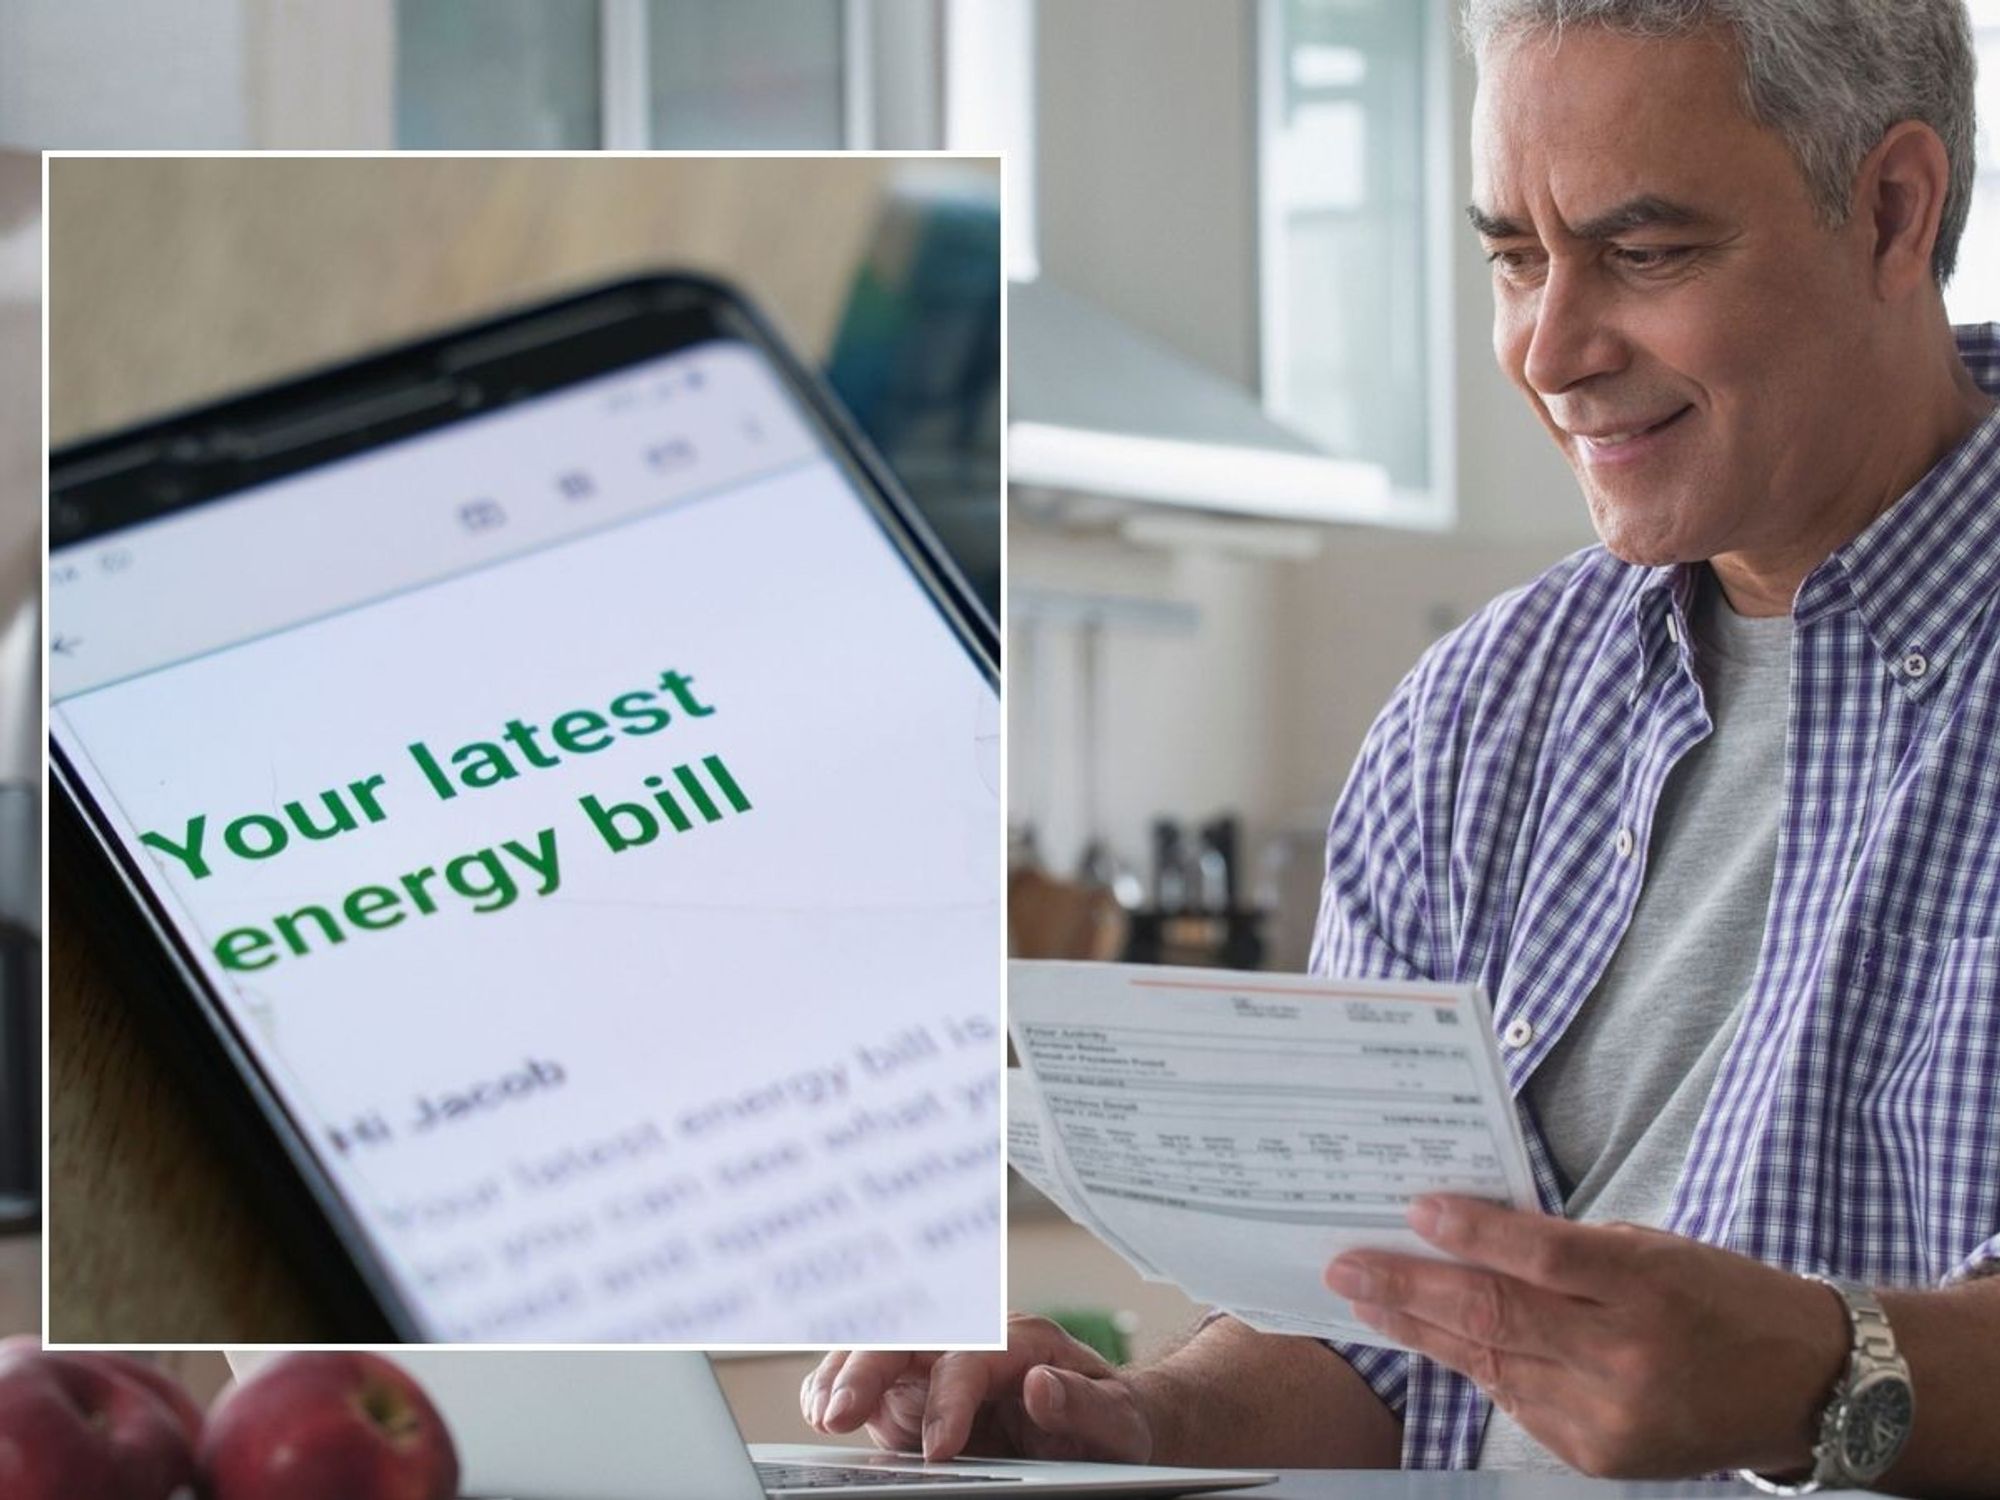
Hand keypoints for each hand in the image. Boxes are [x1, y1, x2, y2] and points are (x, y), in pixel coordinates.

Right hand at [801, 1314, 1154, 1462]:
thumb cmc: (1114, 1421)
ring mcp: (940, 1361)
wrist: (1106, 1422)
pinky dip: (838, 1386)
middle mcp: (975, 1340)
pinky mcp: (918, 1388)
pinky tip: (820, 1409)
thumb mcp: (1120, 1422)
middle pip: (910, 1336)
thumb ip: (1084, 1404)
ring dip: (844, 1375)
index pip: (972, 1358)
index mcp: (1024, 1341)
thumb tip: (1040, 1386)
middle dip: (869, 1370)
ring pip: (879, 1349)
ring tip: (822, 1416)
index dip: (949, 1400)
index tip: (937, 1450)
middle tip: (839, 1418)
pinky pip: (868, 1376)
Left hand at [1324, 1196, 1847, 1478]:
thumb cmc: (1719, 1296)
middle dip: (1408, 1290)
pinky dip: (1478, 1366)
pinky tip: (1437, 1340)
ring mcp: (1609, 1415)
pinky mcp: (1598, 1455)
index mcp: (1645, 1287)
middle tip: (1346, 1268)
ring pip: (1492, 1365)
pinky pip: (1517, 1402)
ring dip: (1422, 1331)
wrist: (1803, 1386)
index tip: (1413, 1210)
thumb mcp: (1652, 1248)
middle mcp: (1624, 1357)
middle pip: (1496, 1317)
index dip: (1470, 1233)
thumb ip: (1565, 1248)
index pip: (1539, 1257)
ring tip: (1368, 1301)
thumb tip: (1467, 1235)